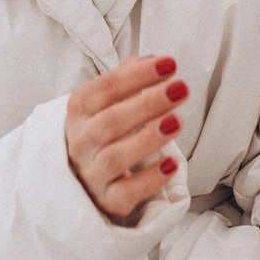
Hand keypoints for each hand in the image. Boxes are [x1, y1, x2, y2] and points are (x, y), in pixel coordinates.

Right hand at [64, 55, 188, 225]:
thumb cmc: (105, 132)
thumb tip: (154, 59)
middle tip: (180, 89)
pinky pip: (126, 192)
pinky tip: (172, 164)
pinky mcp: (107, 201)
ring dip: (147, 138)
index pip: (103, 89)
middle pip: (110, 122)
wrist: (85, 180)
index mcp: (79, 112)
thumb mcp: (108, 103)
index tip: (169, 64)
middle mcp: (80, 143)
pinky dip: (149, 179)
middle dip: (147, 104)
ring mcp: (91, 174)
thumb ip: (128, 78)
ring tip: (178, 121)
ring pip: (115, 157)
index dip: (136, 76)